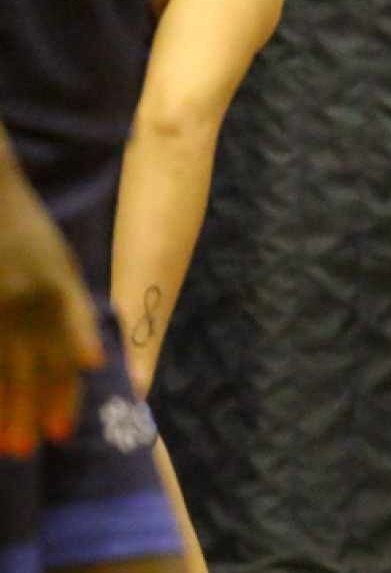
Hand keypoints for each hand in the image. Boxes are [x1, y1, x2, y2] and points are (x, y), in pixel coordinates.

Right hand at [0, 182, 104, 456]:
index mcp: (60, 293)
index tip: (62, 433)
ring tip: (6, 444)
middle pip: (33, 369)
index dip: (64, 396)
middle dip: (32, 413)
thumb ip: (72, 310)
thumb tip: (89, 360)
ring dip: (3, 409)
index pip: (67, 356)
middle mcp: (29, 302)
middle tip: (28, 450)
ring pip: (0, 368)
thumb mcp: (62, 266)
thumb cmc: (29, 231)